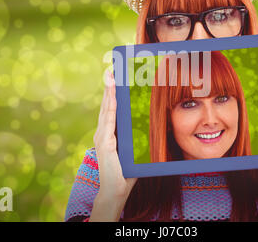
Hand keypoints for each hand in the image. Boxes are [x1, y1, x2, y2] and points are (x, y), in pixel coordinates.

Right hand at [91, 70, 136, 220]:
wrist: (117, 189)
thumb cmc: (128, 170)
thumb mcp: (136, 148)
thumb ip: (141, 136)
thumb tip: (156, 125)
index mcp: (110, 131)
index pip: (112, 107)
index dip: (113, 91)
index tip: (117, 75)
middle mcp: (103, 131)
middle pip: (107, 104)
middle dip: (109, 86)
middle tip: (112, 68)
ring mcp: (102, 135)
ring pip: (106, 108)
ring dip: (108, 91)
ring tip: (111, 74)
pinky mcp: (104, 141)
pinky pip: (108, 119)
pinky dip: (109, 105)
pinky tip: (111, 93)